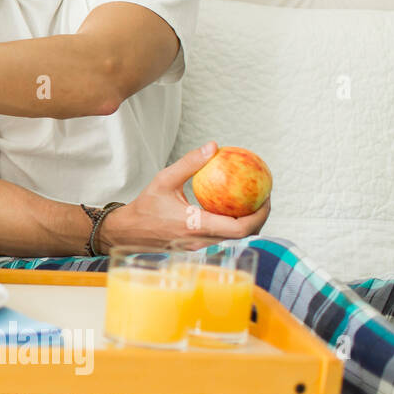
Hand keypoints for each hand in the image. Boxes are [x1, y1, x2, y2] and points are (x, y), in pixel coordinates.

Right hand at [99, 141, 271, 251]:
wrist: (127, 233)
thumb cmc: (144, 207)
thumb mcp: (164, 180)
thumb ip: (189, 163)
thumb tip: (213, 147)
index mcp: (198, 227)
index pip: (240, 228)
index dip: (260, 215)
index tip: (266, 198)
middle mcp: (202, 241)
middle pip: (244, 235)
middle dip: (259, 217)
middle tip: (264, 197)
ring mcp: (200, 247)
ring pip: (233, 238)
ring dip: (246, 221)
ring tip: (250, 201)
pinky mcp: (196, 247)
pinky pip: (222, 236)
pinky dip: (231, 223)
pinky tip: (229, 208)